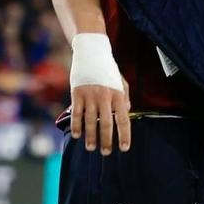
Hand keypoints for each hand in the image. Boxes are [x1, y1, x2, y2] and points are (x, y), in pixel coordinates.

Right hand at [68, 33, 131, 153]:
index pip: (123, 120)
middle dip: (106, 141)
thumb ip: (124, 97)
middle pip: (106, 125)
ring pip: (90, 122)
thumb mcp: (121, 81)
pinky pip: (76, 114)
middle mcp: (105, 96)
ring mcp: (90, 95)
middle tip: (105, 152)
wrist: (91, 51)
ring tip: (91, 148)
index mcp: (118, 95)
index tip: (124, 148)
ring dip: (91, 137)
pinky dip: (76, 126)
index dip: (124, 136)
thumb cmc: (107, 68)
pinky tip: (77, 135)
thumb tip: (126, 113)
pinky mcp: (77, 93)